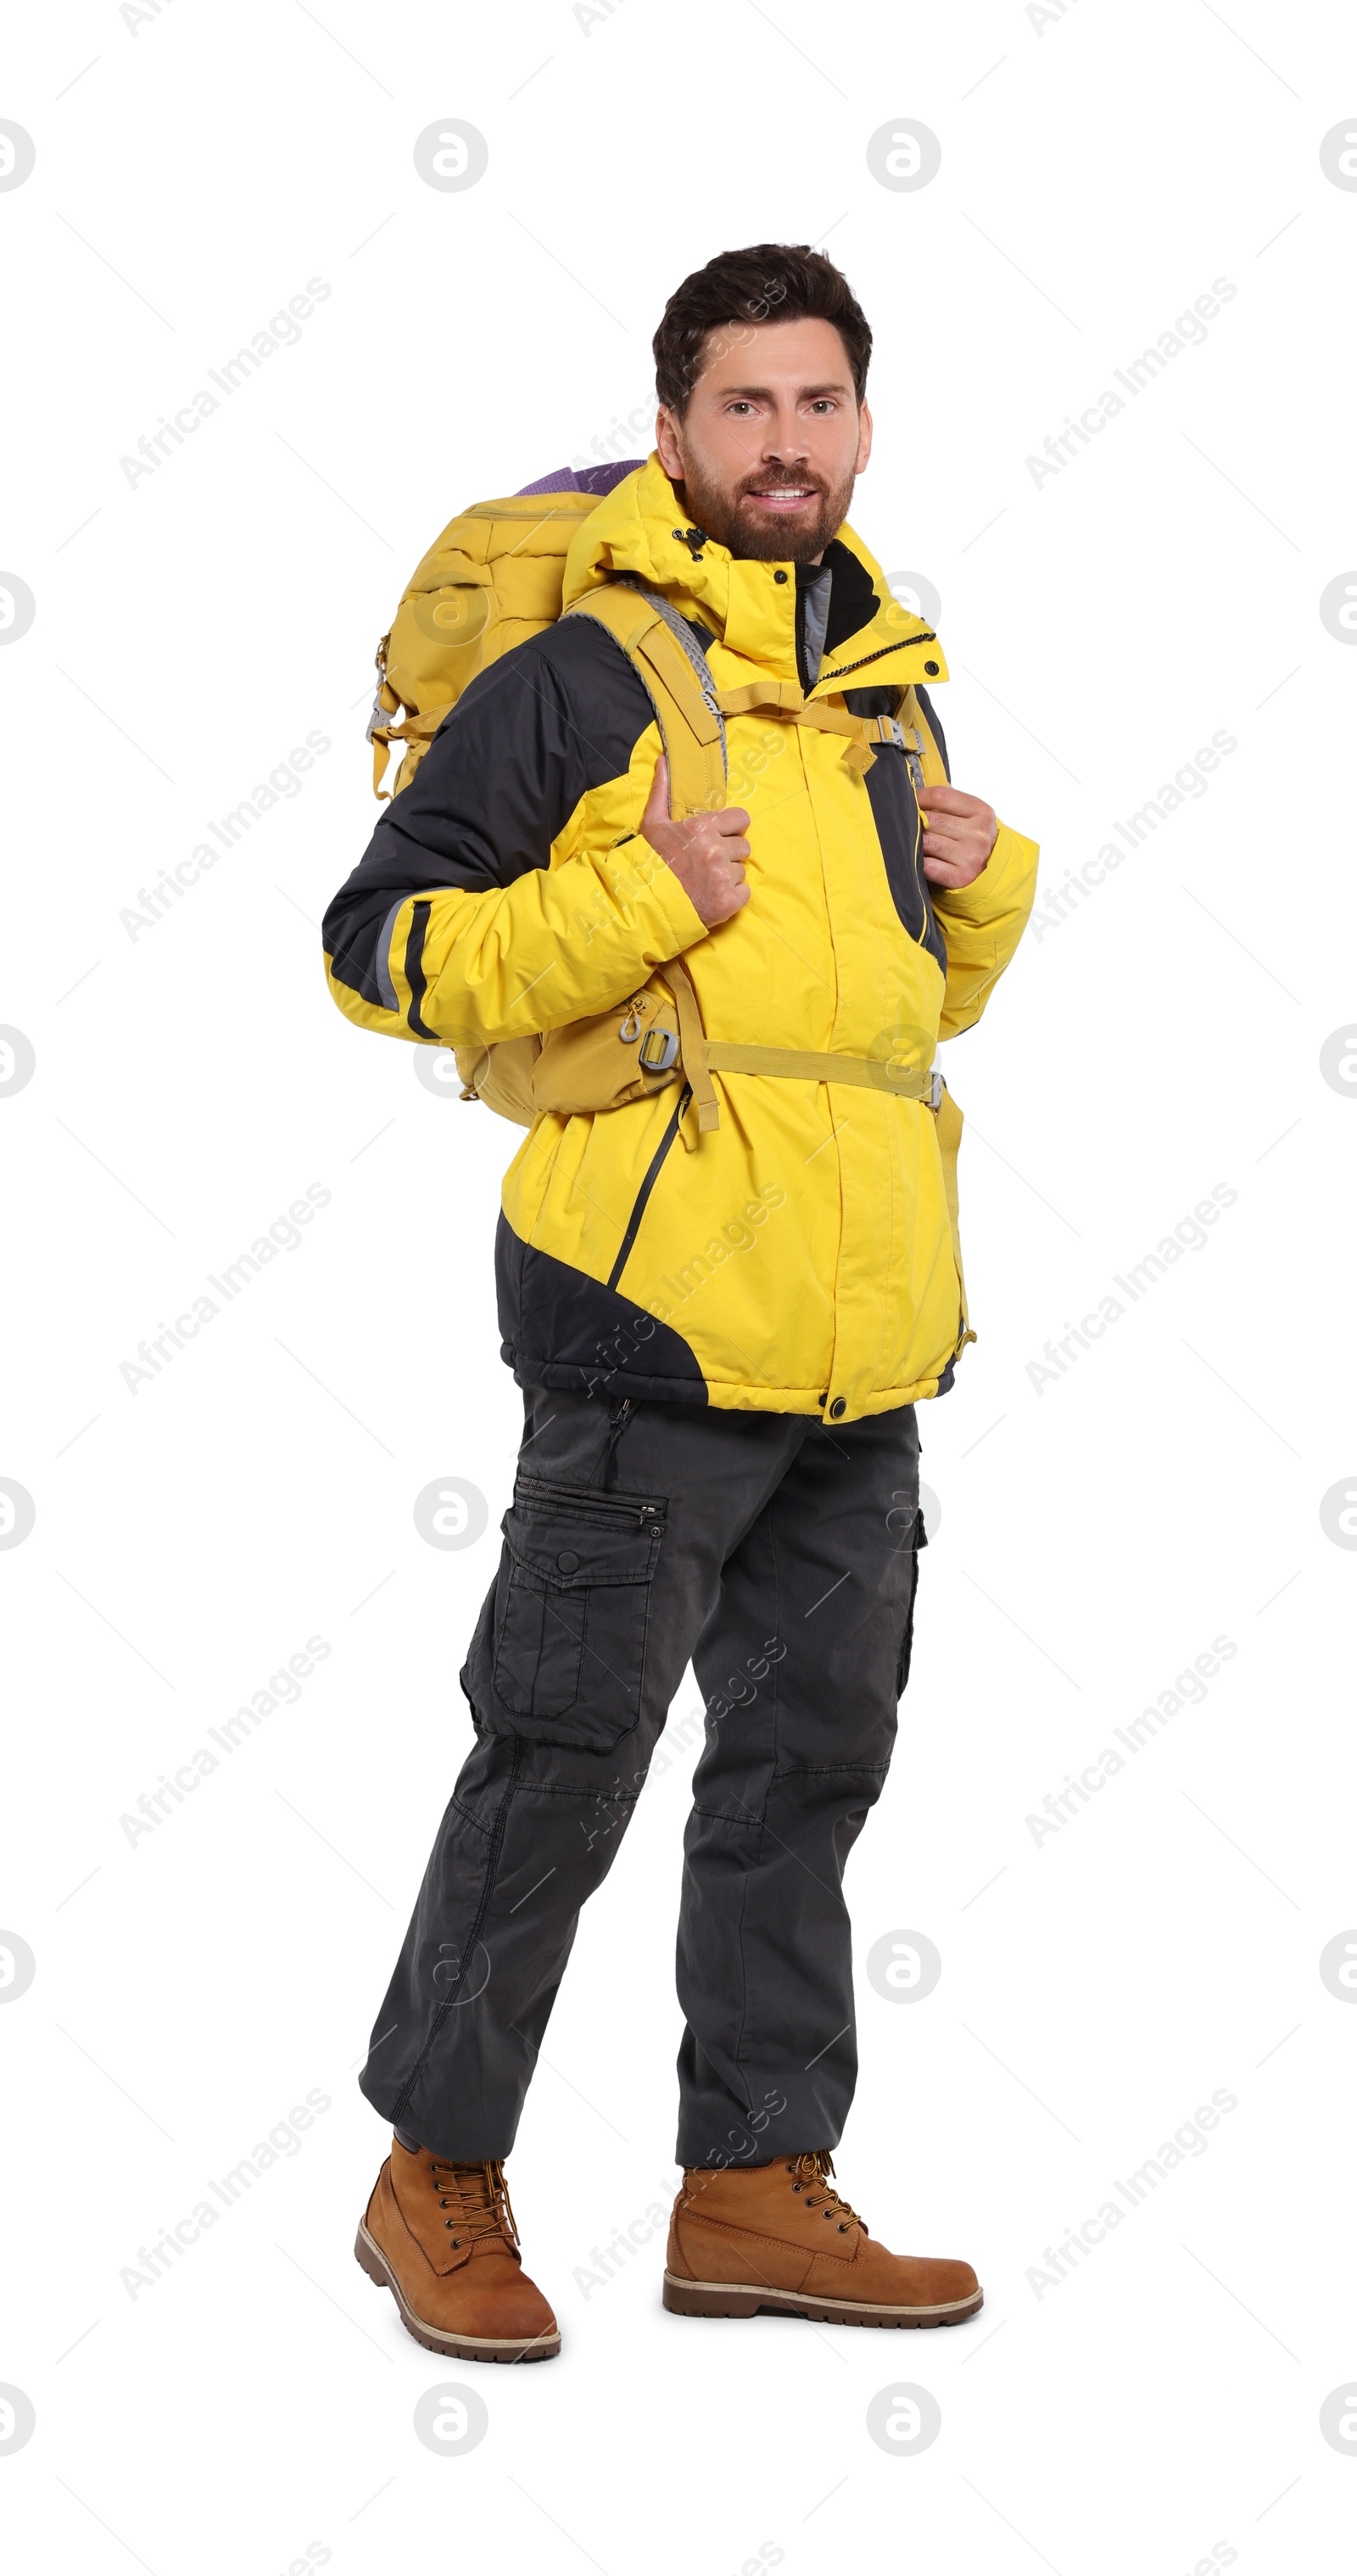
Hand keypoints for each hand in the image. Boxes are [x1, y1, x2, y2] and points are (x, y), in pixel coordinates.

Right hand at [640, 755, 749, 926]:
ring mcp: (724, 877)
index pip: (742, 818)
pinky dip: (731, 897)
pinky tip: (711, 896)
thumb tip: (664, 759)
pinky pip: (744, 893)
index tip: (721, 836)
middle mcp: (716, 850)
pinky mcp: (729, 901)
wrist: (643, 903)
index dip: (733, 828)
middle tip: (708, 863)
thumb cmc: (648, 861)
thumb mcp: (652, 824)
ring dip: (728, 876)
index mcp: (703, 828)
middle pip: (744, 846)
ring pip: (742, 871)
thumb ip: (662, 791)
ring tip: (705, 882)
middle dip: (730, 853)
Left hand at [918, 782, 998, 889]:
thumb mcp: (971, 813)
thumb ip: (949, 800)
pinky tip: (921, 859)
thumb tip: (917, 787)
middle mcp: (978, 834)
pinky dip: (920, 862)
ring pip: (927, 842)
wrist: (991, 868)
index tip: (911, 801)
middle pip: (931, 820)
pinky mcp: (961, 877)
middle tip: (908, 823)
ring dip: (916, 842)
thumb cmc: (973, 837)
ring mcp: (970, 857)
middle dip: (916, 821)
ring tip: (915, 841)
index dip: (919, 797)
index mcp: (981, 811)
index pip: (940, 796)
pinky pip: (928, 866)